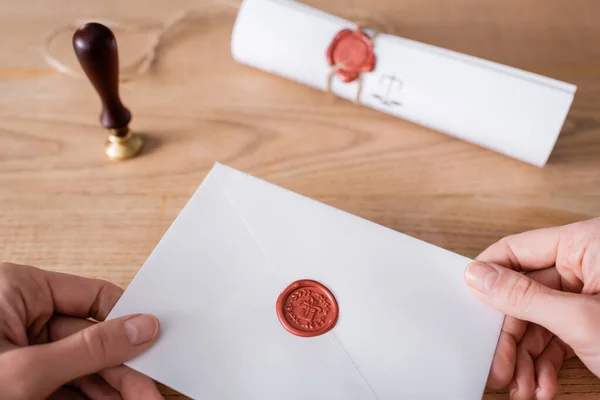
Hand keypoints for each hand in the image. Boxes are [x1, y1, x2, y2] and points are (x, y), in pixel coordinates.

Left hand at [0, 262, 161, 399]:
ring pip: (80, 366)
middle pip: (91, 338)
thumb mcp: (27, 369)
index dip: (127, 322)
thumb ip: (88, 349)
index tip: (153, 344)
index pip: (92, 297)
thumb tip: (141, 329)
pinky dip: (89, 397)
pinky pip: (64, 385)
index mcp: (18, 291)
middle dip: (121, 368)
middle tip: (147, 391)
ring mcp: (19, 350)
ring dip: (110, 388)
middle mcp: (20, 317)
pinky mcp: (19, 380)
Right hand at [464, 217, 599, 399]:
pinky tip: (542, 386)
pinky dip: (547, 364)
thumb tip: (478, 276)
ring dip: (527, 359)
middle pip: (524, 294)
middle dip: (511, 338)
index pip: (517, 250)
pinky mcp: (594, 320)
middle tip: (497, 366)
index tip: (466, 303)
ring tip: (522, 388)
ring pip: (538, 320)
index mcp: (587, 244)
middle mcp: (586, 264)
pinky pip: (557, 335)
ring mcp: (590, 294)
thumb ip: (524, 297)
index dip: (488, 276)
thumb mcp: (583, 321)